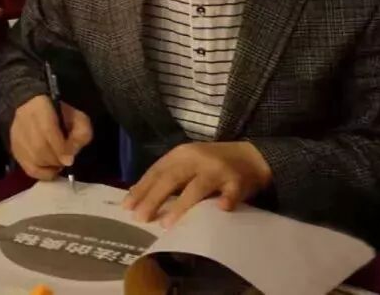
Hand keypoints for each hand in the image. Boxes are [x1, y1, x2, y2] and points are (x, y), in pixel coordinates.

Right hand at [9, 95, 92, 179]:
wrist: (35, 108)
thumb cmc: (61, 115)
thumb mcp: (78, 119)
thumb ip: (81, 135)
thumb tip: (70, 156)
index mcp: (40, 107)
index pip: (48, 131)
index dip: (60, 149)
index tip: (69, 160)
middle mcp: (24, 121)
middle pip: (38, 147)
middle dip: (55, 159)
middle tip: (65, 161)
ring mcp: (16, 136)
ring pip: (32, 159)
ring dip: (48, 166)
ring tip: (57, 162)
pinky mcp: (14, 148)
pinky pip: (26, 167)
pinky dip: (40, 173)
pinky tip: (48, 168)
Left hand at [123, 141, 272, 226]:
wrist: (251, 156)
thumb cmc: (211, 164)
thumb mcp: (187, 164)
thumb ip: (166, 178)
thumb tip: (136, 197)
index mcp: (181, 154)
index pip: (157, 171)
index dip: (141, 188)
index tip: (127, 207)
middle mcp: (197, 159)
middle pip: (172, 178)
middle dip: (154, 198)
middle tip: (140, 217)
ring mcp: (218, 170)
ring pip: (197, 187)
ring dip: (182, 205)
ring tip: (167, 224)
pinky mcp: (238, 182)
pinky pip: (231, 193)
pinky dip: (226, 200)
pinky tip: (221, 209)